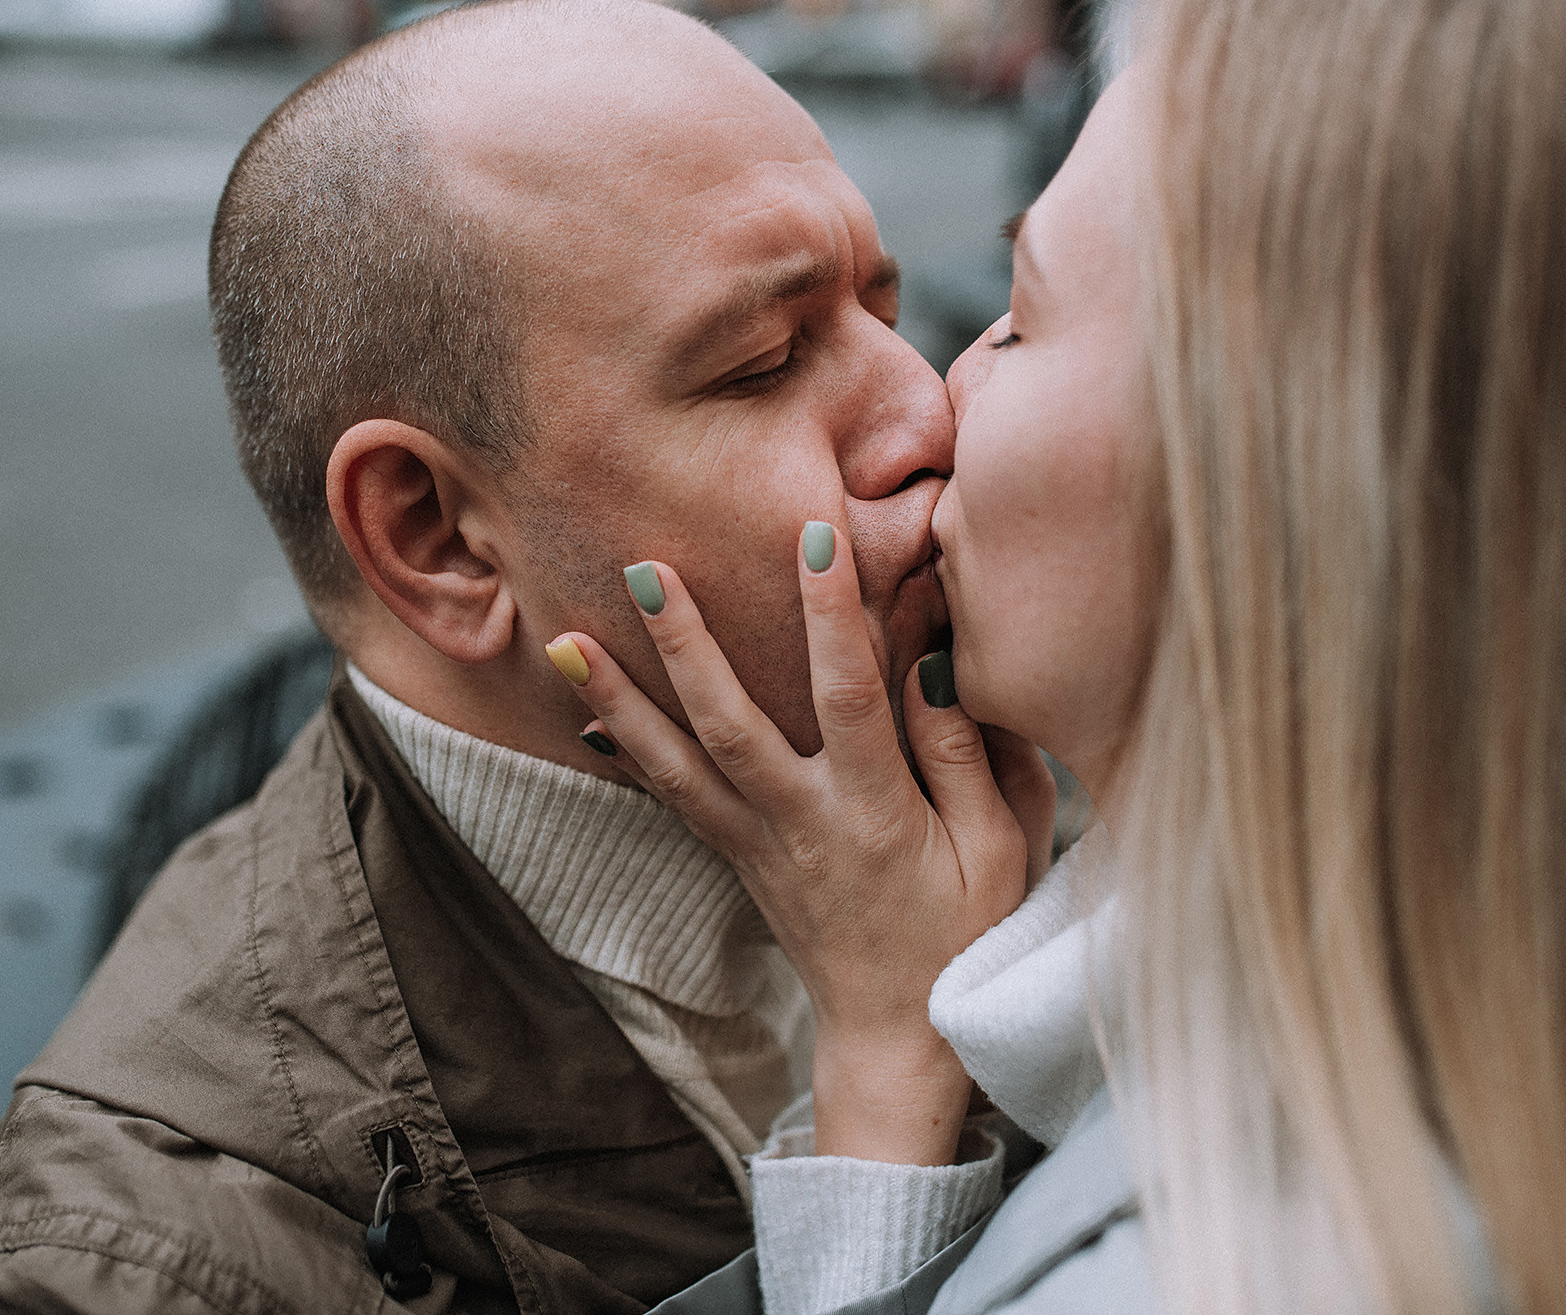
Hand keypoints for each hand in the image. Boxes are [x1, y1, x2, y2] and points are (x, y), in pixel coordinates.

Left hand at [546, 522, 1052, 1164]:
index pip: (848, 696)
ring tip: (565, 640)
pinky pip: (672, 799)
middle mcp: (801, 823)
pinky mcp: (737, 856)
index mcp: (875, 814)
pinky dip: (628, 753)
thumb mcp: (1001, 848)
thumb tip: (932, 662)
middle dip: (685, 644)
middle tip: (644, 569)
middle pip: (729, 724)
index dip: (831, 612)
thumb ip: (964, 754)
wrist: (898, 1032)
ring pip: (676, 762)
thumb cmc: (965, 931)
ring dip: (620, 698)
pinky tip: (587, 715)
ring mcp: (758, 842)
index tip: (815, 532)